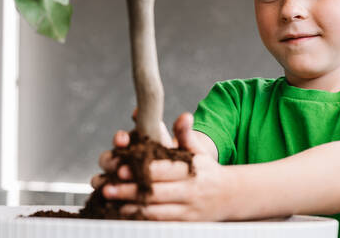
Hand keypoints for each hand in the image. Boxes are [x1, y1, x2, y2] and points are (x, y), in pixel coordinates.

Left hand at [101, 113, 233, 220]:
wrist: (230, 195)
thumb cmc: (208, 170)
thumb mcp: (200, 150)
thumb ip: (187, 134)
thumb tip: (184, 116)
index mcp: (192, 170)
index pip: (166, 170)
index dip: (144, 170)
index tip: (123, 169)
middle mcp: (190, 190)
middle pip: (156, 192)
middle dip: (130, 191)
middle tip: (108, 188)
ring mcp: (188, 209)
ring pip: (156, 210)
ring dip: (132, 207)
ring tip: (111, 202)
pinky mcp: (185, 223)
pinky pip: (160, 223)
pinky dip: (142, 219)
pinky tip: (125, 214)